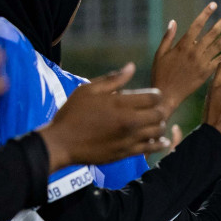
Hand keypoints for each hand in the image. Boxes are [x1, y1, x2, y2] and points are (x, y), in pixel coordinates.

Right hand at [38, 63, 169, 168]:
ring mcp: (129, 139)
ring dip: (158, 126)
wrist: (61, 143)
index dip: (155, 95)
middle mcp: (129, 121)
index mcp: (120, 103)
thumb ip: (113, 79)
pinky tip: (158, 140)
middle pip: (159, 114)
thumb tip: (132, 66)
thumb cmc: (72, 113)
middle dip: (159, 110)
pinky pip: (152, 149)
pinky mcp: (127, 153)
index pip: (154, 97)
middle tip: (151, 110)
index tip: (150, 96)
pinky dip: (159, 144)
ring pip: (158, 131)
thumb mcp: (88, 90)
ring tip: (151, 123)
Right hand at [152, 2, 220, 113]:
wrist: (166, 95)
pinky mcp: (207, 73)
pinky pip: (220, 61)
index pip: (196, 26)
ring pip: (219, 45)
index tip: (214, 4)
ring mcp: (202, 63)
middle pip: (212, 33)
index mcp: (182, 46)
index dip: (205, 14)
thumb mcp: (160, 54)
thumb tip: (173, 21)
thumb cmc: (160, 74)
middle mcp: (194, 53)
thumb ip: (168, 38)